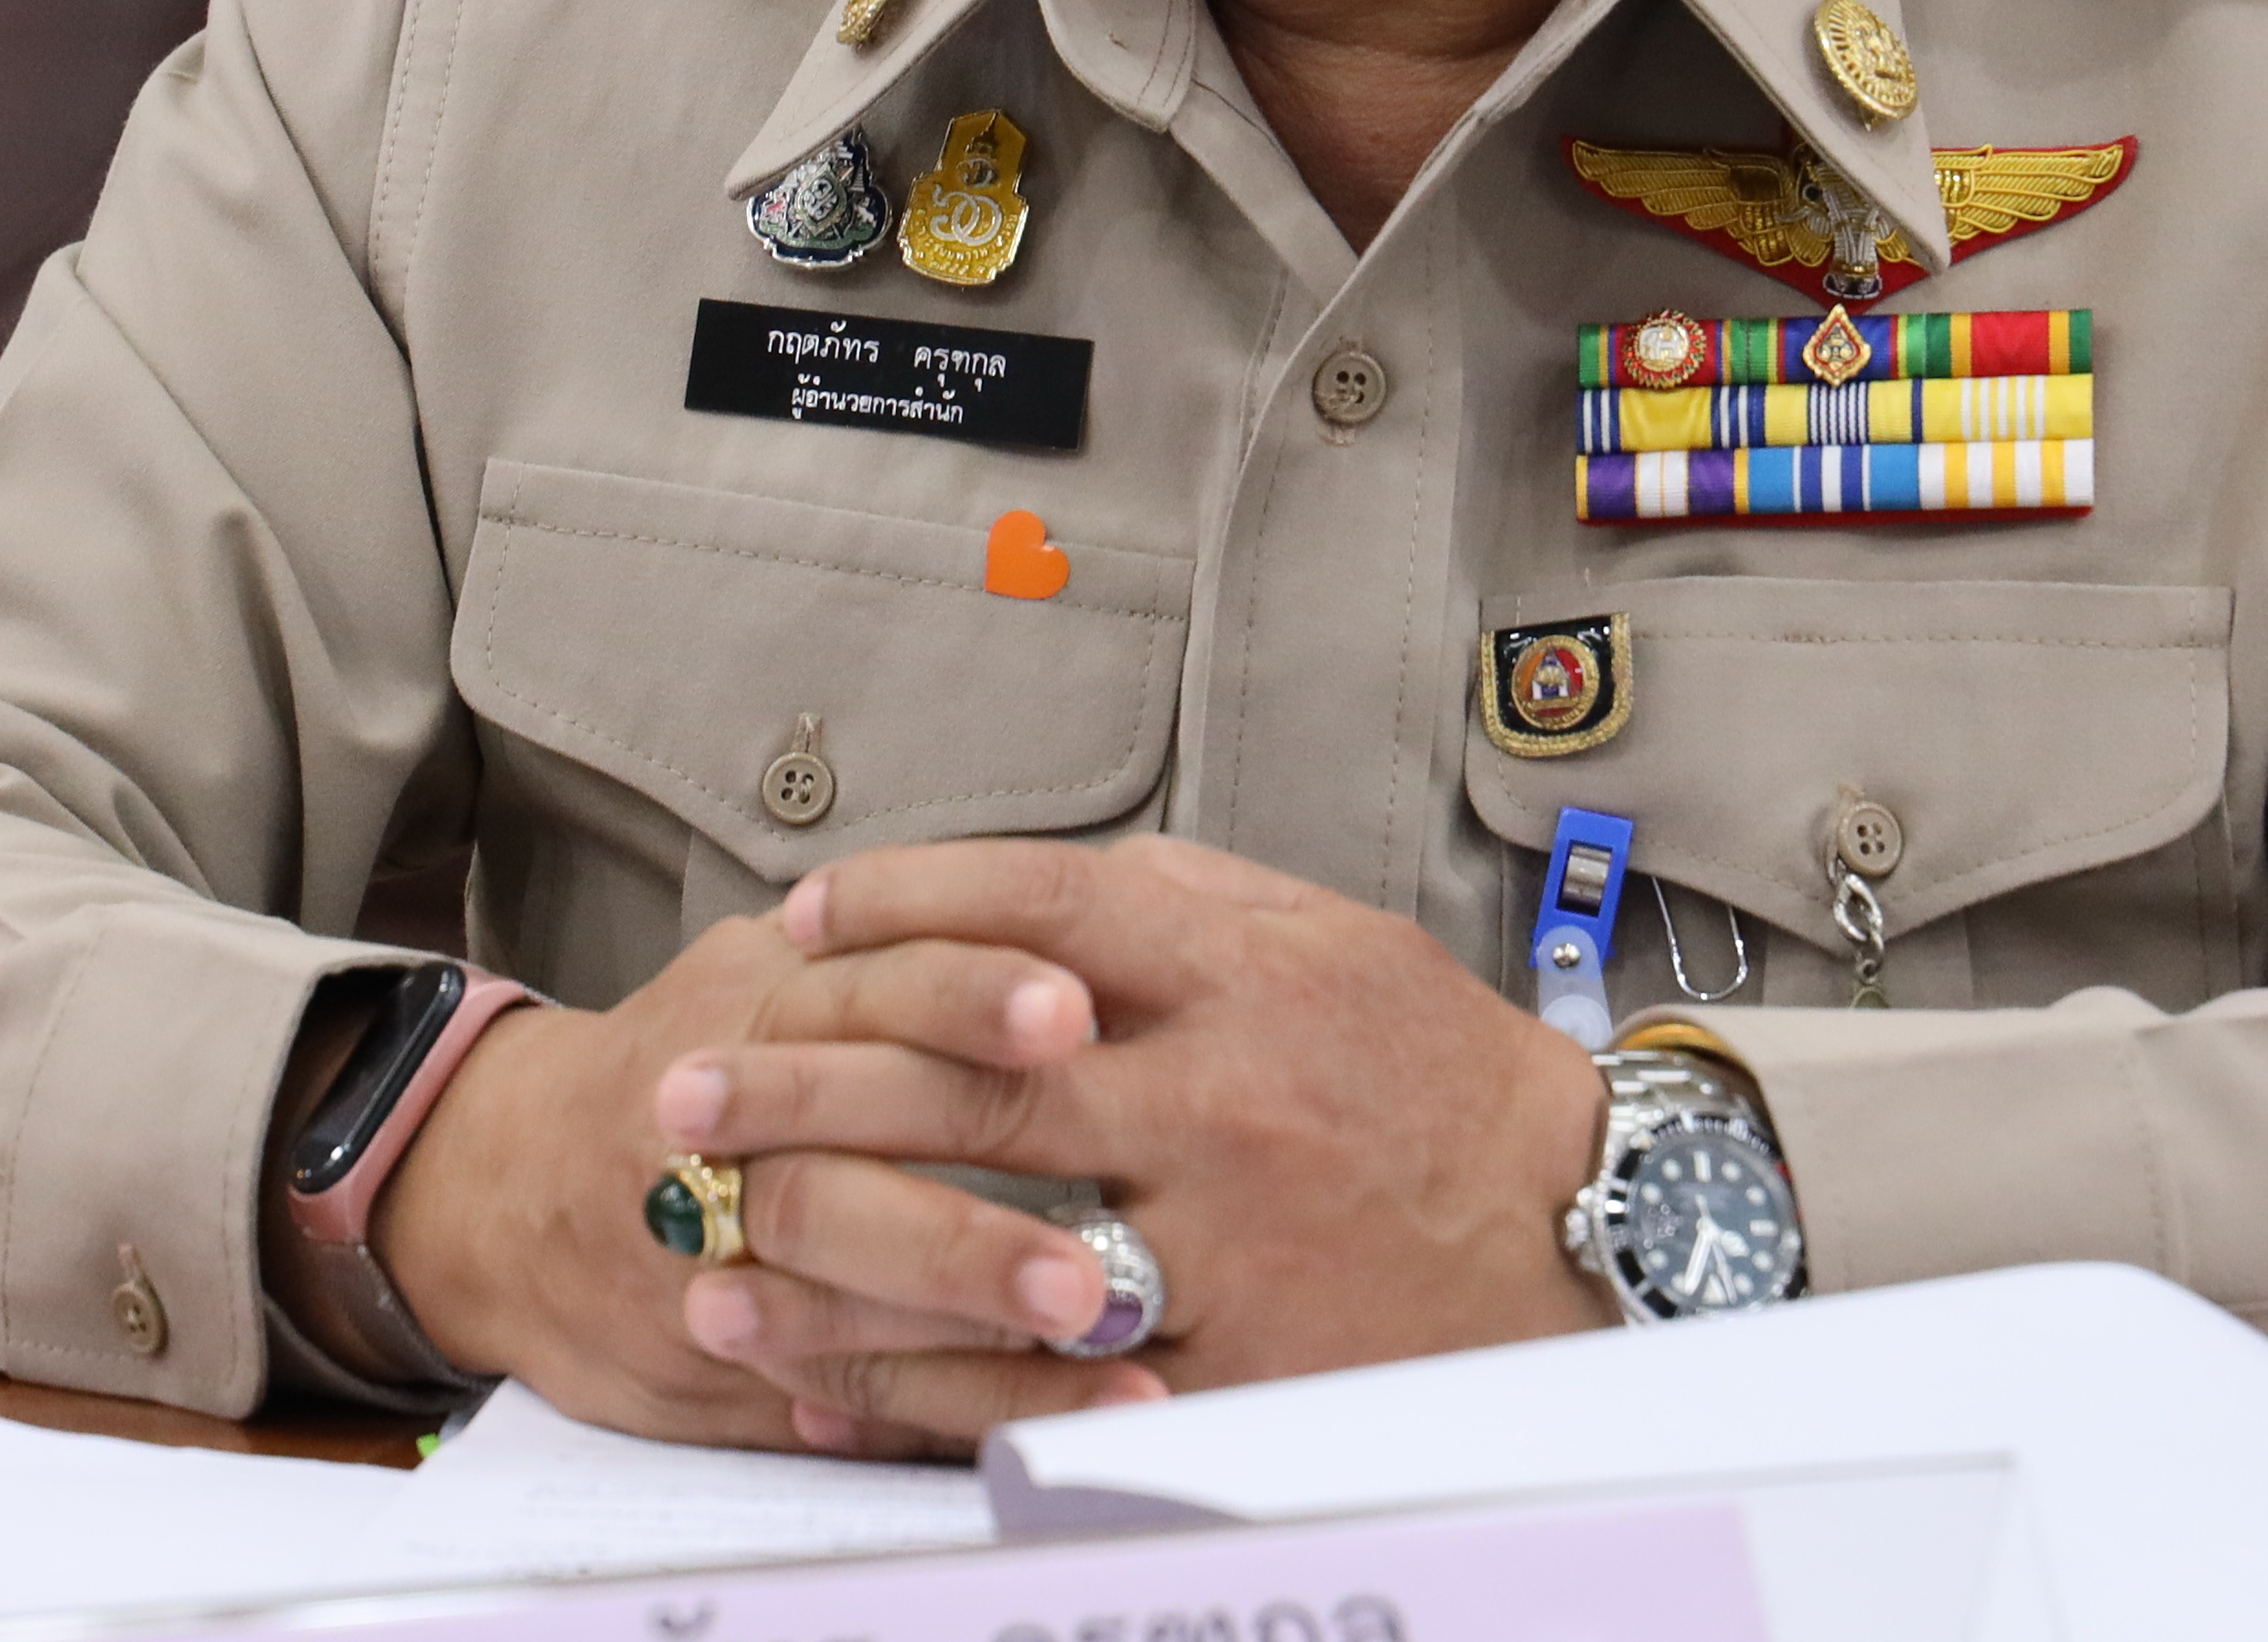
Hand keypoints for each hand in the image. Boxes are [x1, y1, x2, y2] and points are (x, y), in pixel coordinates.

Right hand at [359, 900, 1153, 1452]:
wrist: (502, 1185)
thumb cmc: (689, 1055)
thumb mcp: (765, 964)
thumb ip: (899, 944)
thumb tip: (1098, 910)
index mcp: (758, 1009)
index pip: (871, 991)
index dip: (968, 999)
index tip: (1073, 1013)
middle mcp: (724, 1143)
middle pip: (843, 1190)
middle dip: (965, 1243)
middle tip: (1088, 1273)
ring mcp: (711, 1269)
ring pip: (838, 1318)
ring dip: (973, 1350)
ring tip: (1104, 1364)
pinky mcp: (717, 1362)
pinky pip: (839, 1396)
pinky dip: (948, 1416)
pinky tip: (1052, 1435)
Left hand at [656, 836, 1613, 1444]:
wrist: (1586, 1232)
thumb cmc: (1441, 1081)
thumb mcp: (1331, 944)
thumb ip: (1183, 906)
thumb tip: (1034, 886)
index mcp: (1242, 973)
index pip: (1040, 907)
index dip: (905, 900)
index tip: (803, 912)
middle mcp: (1221, 1094)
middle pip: (969, 1072)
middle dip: (804, 1078)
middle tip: (682, 1089)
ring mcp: (1221, 1236)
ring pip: (979, 1235)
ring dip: (824, 1248)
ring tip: (704, 1251)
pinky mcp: (1226, 1362)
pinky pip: (1043, 1376)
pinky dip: (922, 1381)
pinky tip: (824, 1381)